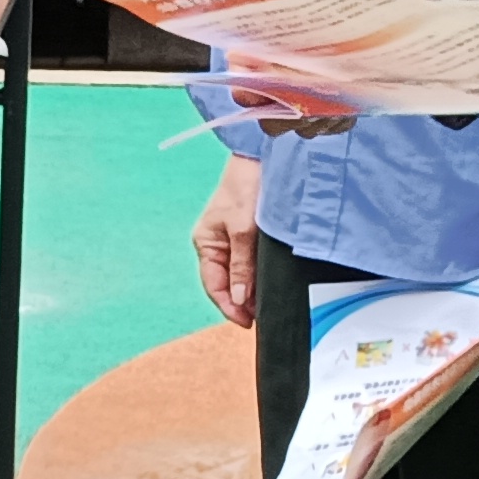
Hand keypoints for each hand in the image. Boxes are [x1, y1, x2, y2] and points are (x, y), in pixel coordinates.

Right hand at [190, 155, 260, 326]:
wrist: (263, 155)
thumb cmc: (247, 185)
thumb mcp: (243, 228)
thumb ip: (241, 266)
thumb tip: (239, 300)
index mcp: (206, 243)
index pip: (214, 285)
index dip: (229, 307)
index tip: (248, 323)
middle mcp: (218, 244)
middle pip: (227, 284)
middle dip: (242, 303)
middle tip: (263, 319)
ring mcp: (234, 240)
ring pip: (241, 276)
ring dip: (252, 291)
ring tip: (269, 306)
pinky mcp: (250, 235)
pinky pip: (252, 264)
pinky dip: (260, 277)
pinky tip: (272, 286)